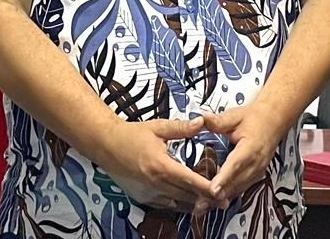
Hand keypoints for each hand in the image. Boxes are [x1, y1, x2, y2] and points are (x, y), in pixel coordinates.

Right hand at [95, 117, 217, 212]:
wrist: (105, 145)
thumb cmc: (131, 135)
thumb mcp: (157, 127)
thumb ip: (181, 128)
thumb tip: (201, 122)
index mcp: (160, 165)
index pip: (190, 180)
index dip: (207, 189)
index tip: (222, 194)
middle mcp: (155, 183)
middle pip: (186, 196)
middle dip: (206, 200)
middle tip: (223, 202)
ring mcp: (148, 192)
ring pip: (176, 205)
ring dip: (193, 205)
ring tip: (209, 205)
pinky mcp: (142, 197)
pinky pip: (165, 206)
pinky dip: (178, 206)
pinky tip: (188, 204)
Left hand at [202, 104, 290, 208]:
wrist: (273, 121)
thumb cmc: (254, 118)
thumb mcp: (235, 116)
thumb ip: (217, 121)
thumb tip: (200, 118)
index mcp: (251, 147)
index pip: (235, 164)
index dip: (224, 178)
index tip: (213, 189)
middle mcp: (256, 162)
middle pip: (236, 182)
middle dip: (219, 194)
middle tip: (201, 203)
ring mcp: (257, 171)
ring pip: (239, 188)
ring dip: (223, 197)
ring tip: (205, 206)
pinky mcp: (256, 175)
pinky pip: (241, 187)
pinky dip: (229, 194)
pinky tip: (215, 200)